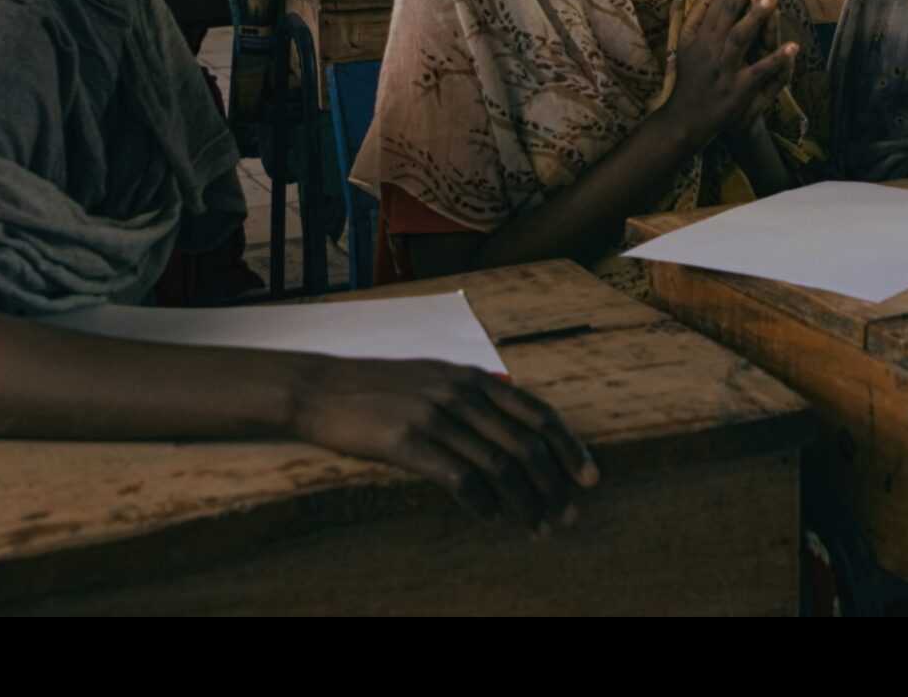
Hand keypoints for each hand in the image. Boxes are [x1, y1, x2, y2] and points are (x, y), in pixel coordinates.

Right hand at [288, 357, 597, 537]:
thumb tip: (513, 430)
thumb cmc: (377, 388)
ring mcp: (435, 417)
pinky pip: (458, 478)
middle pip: (525, 445)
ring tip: (536, 527)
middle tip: (566, 515)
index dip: (569, 448)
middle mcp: (461, 394)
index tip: (589, 478)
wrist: (318, 388)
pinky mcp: (406, 442)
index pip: (539, 414)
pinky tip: (492, 518)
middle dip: (553, 485)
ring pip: (498, 466)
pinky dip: (482, 502)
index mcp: (473, 378)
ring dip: (524, 502)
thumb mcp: (434, 378)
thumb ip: (473, 397)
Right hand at [665, 0, 799, 146]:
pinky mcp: (736, 90)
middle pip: (732, 8)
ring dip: (756, 16)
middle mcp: (712, 45)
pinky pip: (757, 73)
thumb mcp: (687, 41)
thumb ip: (700, 11)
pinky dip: (774, 61)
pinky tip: (794, 47)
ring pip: (740, 37)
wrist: (685, 119)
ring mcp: (724, 67)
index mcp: (704, 31)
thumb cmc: (691, 76)